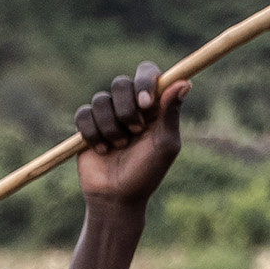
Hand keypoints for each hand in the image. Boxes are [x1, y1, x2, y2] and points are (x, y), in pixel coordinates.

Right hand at [72, 63, 185, 206]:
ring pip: (100, 100)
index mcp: (154, 107)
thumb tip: (185, 82)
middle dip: (126, 110)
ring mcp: (108, 114)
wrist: (117, 196)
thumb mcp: (165, 145)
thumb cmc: (147, 172)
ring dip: (111, 127)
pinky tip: (102, 150)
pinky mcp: (88, 124)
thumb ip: (171, 113)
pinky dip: (94, 134)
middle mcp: (131, 106)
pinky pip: (84, 114)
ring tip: (119, 146)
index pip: (148, 73)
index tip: (146, 103)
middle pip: (121, 83)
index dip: (145, 81)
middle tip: (135, 132)